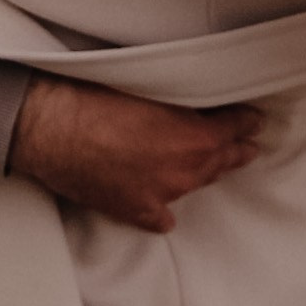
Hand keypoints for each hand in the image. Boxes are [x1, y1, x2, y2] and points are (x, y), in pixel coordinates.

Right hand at [8, 76, 264, 232]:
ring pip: (195, 185)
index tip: (254, 121)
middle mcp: (185, 170)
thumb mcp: (147, 88)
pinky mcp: (134, 210)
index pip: (233, 128)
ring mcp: (161, 195)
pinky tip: (165, 207)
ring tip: (213, 168)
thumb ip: (178, 104)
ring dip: (204, 173)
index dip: (245, 123)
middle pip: (221, 160)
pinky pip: (162, 216)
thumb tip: (189, 104)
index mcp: (194, 136)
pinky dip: (164, 208)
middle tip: (248, 146)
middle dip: (235, 150)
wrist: (51, 128)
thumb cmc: (92, 98)